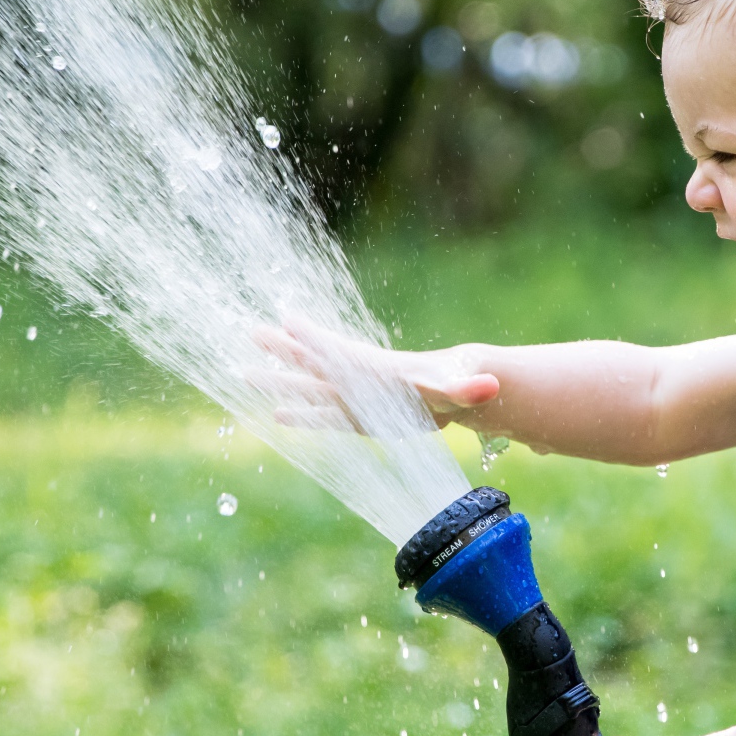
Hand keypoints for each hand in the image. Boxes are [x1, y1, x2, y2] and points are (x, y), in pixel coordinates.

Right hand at [251, 316, 499, 429]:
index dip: (316, 336)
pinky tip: (277, 415)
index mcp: (376, 369)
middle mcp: (358, 379)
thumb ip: (470, 388)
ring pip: (308, 386)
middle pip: (313, 361)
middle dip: (282, 348)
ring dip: (278, 380)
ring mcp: (353, 397)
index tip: (288, 318)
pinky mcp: (356, 417)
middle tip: (250, 330)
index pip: (340, 350)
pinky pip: (321, 415)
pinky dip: (300, 415)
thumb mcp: (460, 388)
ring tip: (243, 373)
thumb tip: (491, 385)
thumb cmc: (454, 385)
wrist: (454, 390)